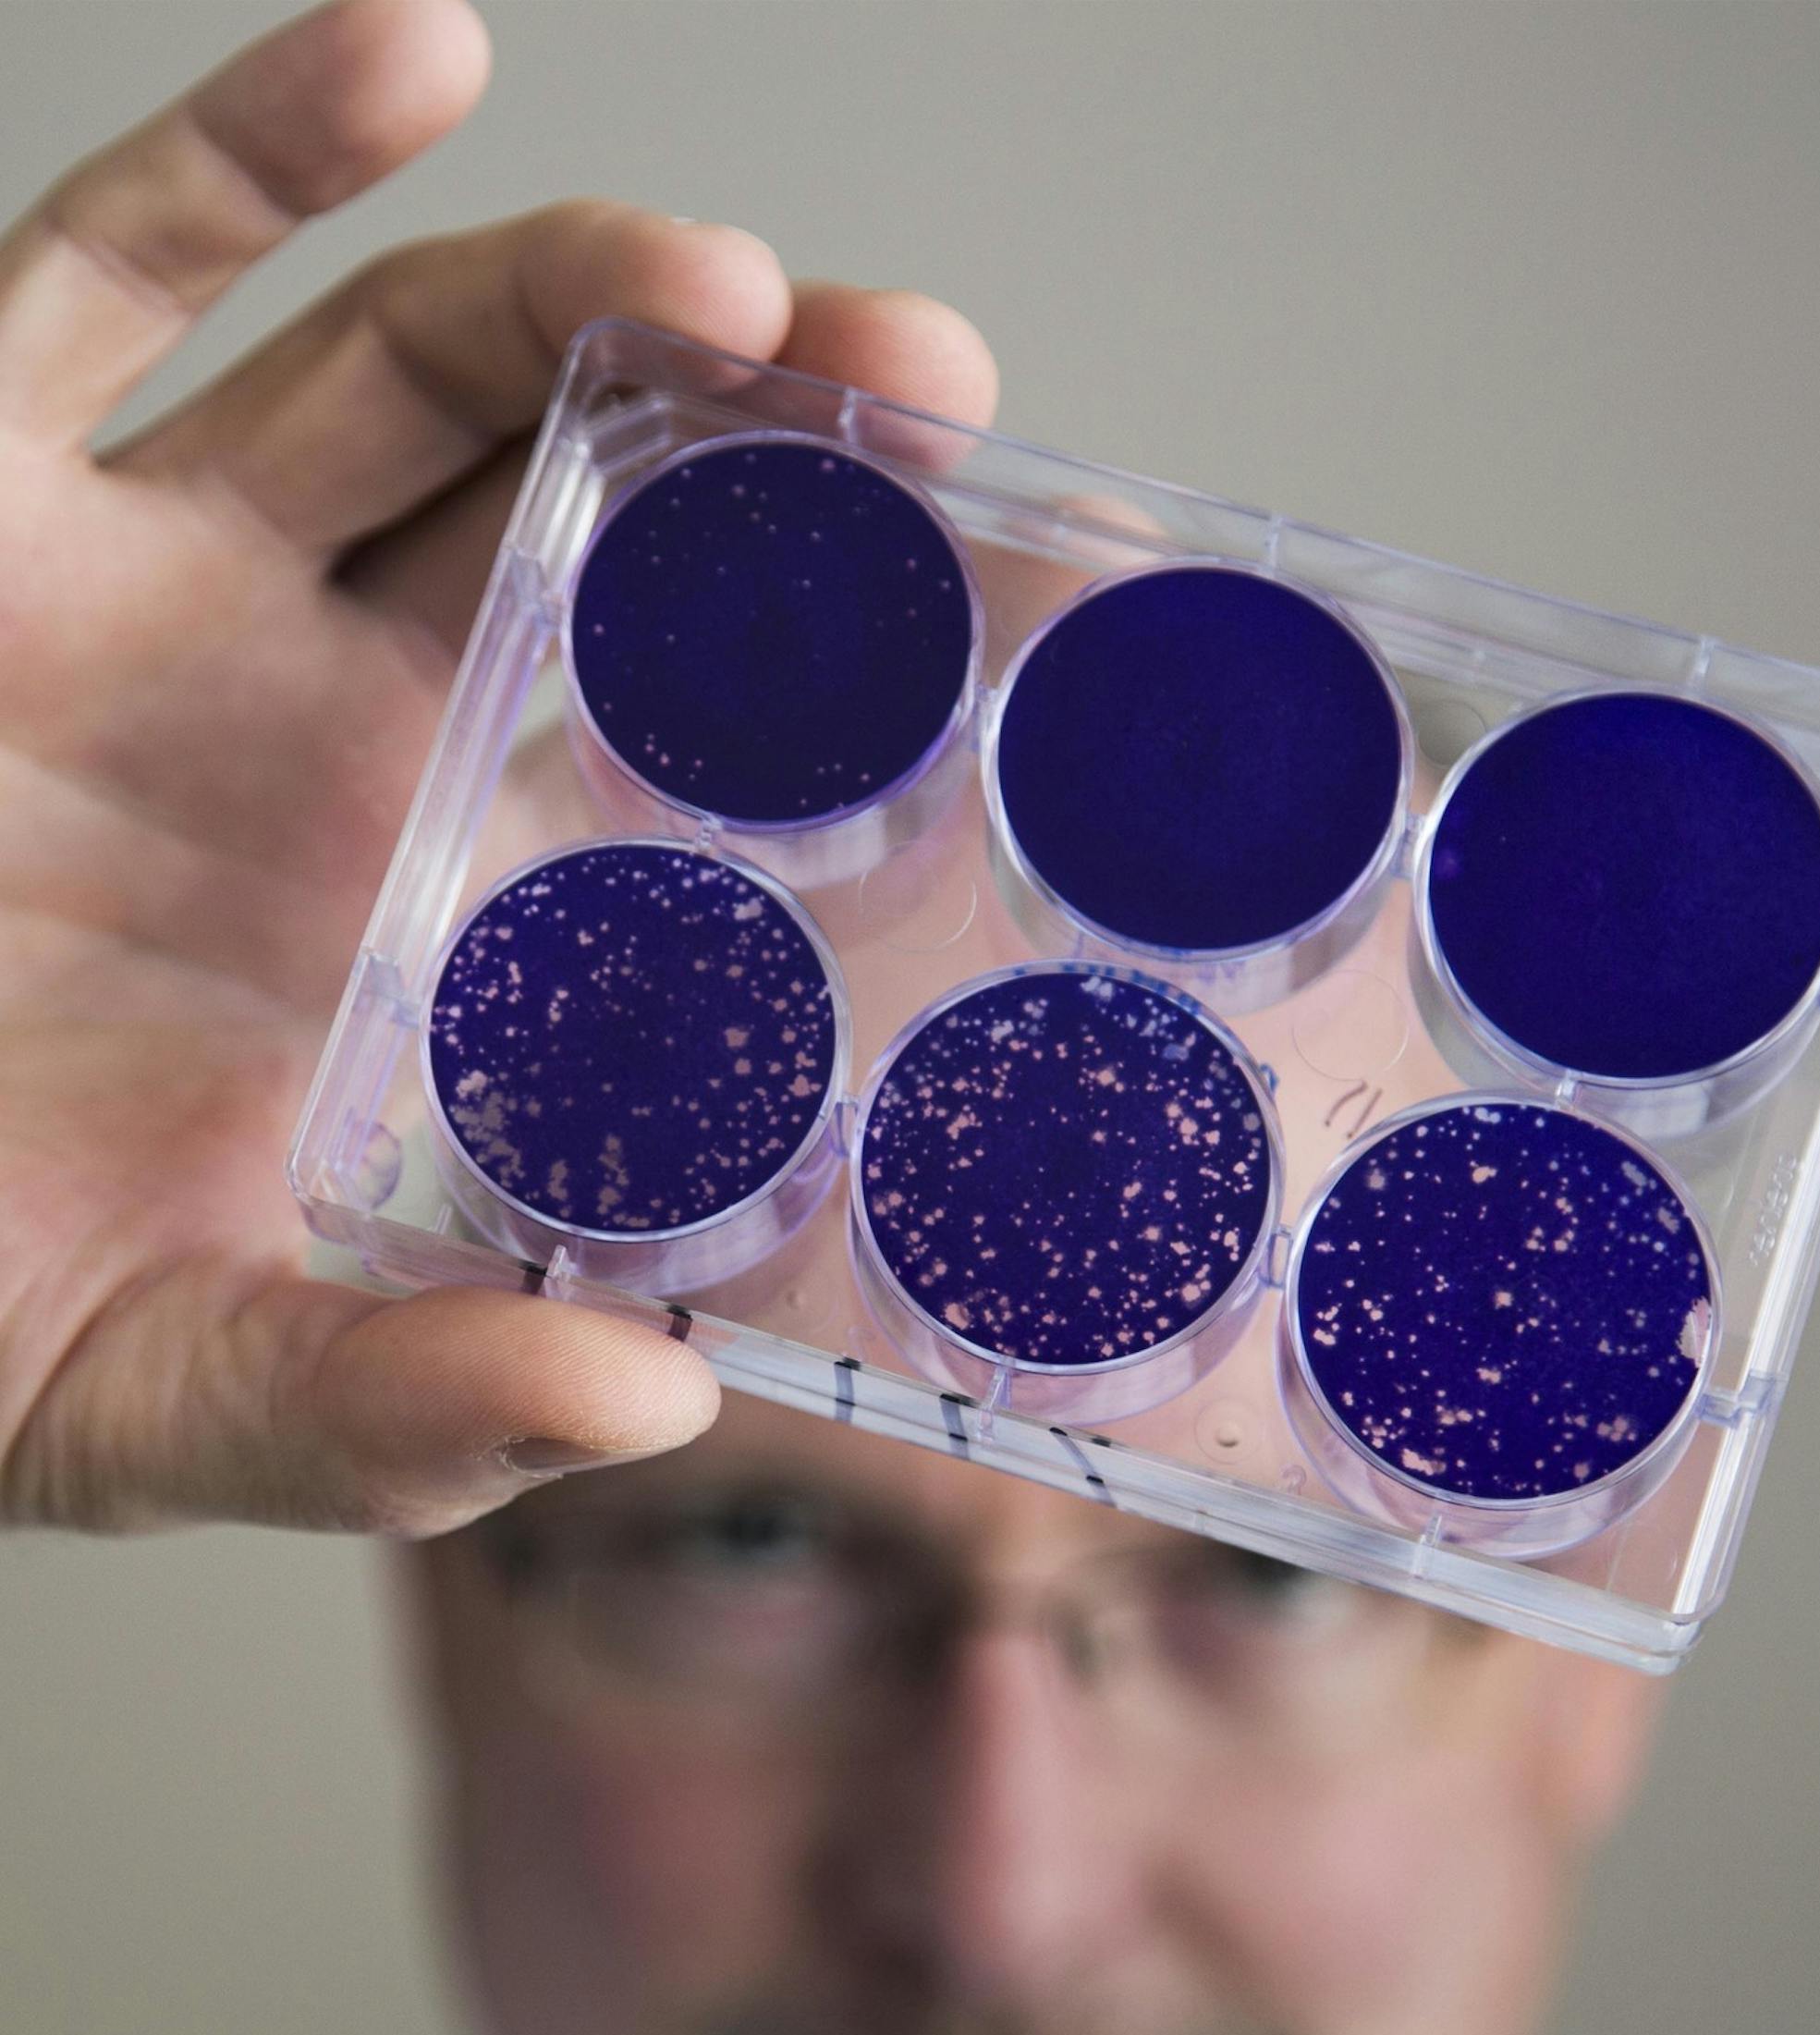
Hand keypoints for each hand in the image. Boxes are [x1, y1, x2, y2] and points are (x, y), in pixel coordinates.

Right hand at [0, 0, 995, 1536]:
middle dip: (769, 449)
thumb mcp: (192, 1396)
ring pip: (403, 377)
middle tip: (932, 403)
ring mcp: (158, 588)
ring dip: (576, 291)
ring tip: (732, 287)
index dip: (843, 695)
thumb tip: (655, 1401)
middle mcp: (324, 723)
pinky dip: (250, 142)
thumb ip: (406, 1404)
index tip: (1010, 643)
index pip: (678, 768)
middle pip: (593, 525)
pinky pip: (101, 266)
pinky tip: (411, 45)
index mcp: (424, 918)